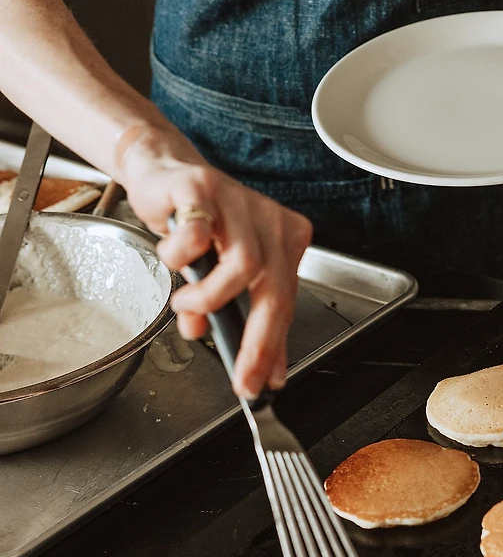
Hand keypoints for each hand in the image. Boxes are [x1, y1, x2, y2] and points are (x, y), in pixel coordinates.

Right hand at [116, 126, 312, 398]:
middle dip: (257, 342)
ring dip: (209, 297)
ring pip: (243, 265)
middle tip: (240, 372)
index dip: (274, 349)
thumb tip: (227, 352)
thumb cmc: (199, 226)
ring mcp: (240, 204)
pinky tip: (173, 257)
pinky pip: (198, 234)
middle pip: (275, 292)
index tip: (261, 382)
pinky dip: (180, 257)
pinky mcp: (203, 189)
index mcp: (284, 243)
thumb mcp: (221, 275)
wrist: (163, 173)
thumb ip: (229, 314)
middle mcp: (270, 223)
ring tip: (186, 304)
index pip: (285, 304)